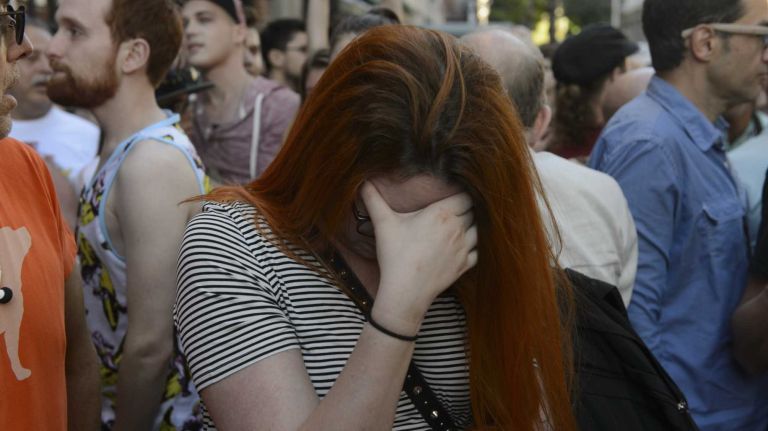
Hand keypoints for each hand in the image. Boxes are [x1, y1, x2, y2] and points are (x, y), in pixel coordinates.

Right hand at [360, 181, 477, 327]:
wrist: (405, 291)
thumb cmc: (395, 255)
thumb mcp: (383, 223)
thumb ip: (374, 199)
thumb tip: (363, 182)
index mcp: (442, 213)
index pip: (466, 196)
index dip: (461, 195)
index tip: (452, 197)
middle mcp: (457, 228)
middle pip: (473, 211)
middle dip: (465, 209)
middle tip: (454, 210)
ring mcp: (463, 248)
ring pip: (478, 230)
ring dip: (472, 227)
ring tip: (460, 227)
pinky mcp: (464, 265)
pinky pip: (478, 251)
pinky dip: (474, 247)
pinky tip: (464, 247)